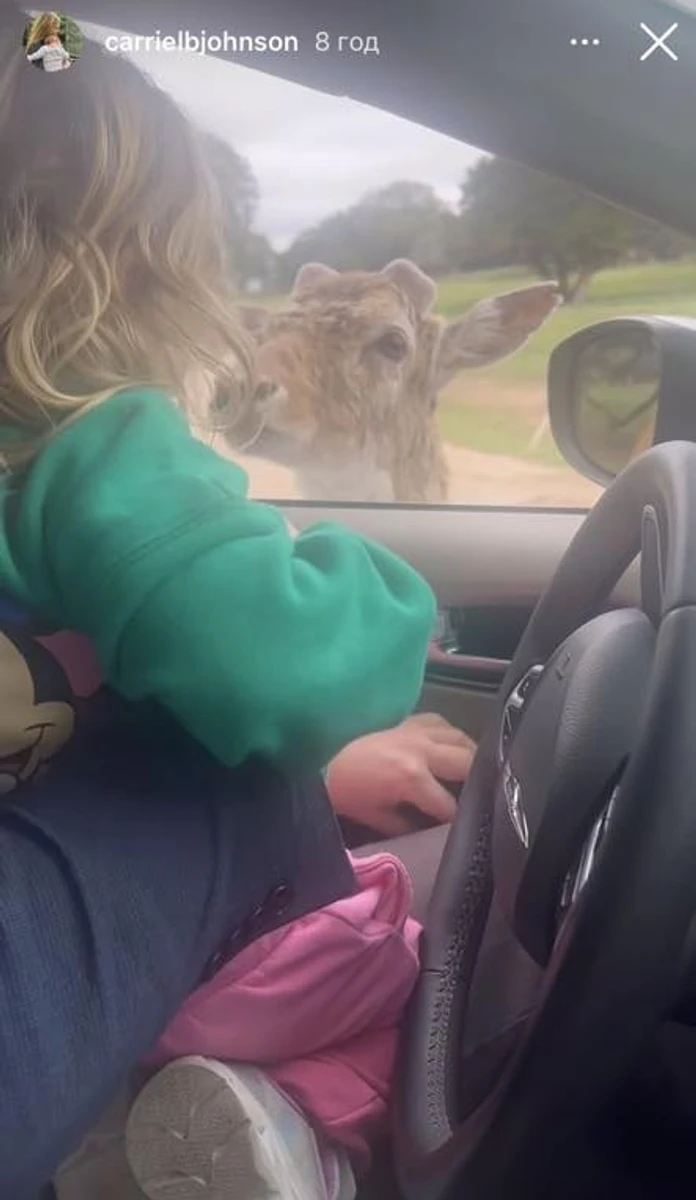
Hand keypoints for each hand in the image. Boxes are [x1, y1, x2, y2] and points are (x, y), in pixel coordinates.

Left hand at [326, 712, 476, 836]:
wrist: (314, 754)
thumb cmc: (341, 790)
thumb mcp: (373, 816)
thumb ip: (405, 825)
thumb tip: (427, 830)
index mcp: (412, 778)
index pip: (448, 805)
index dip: (456, 821)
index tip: (461, 828)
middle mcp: (421, 750)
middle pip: (467, 763)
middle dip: (477, 783)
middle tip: (479, 796)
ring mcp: (415, 729)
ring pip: (459, 737)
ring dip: (469, 754)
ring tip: (473, 770)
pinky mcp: (406, 718)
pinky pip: (439, 721)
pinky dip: (449, 734)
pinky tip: (448, 744)